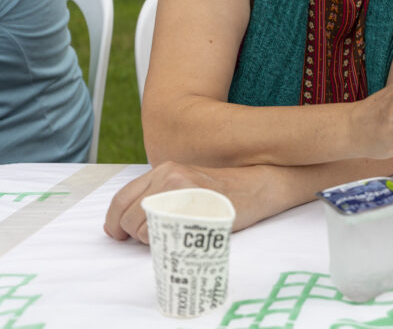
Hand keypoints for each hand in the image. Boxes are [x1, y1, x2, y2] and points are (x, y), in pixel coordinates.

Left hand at [103, 162, 248, 243]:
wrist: (257, 187)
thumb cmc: (223, 192)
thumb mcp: (187, 183)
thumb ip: (160, 195)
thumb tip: (127, 222)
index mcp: (164, 170)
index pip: (121, 198)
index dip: (114, 221)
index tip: (117, 234)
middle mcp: (167, 176)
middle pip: (128, 216)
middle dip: (133, 234)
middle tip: (153, 239)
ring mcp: (179, 192)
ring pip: (142, 228)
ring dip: (151, 240)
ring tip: (174, 236)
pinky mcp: (190, 208)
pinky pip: (162, 235)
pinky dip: (165, 244)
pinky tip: (182, 238)